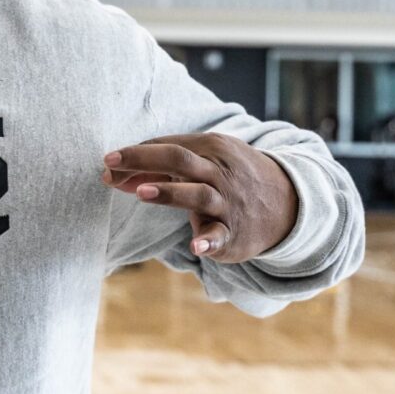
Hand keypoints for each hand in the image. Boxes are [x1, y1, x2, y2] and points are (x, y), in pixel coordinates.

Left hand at [100, 133, 296, 261]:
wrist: (288, 203)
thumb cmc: (229, 178)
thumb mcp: (204, 163)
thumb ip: (159, 168)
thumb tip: (112, 173)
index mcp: (210, 148)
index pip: (167, 146)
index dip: (134, 154)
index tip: (106, 162)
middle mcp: (219, 172)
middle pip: (178, 159)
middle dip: (142, 160)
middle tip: (110, 165)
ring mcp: (227, 203)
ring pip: (197, 193)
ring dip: (169, 192)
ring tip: (142, 192)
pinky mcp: (234, 233)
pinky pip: (220, 236)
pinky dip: (208, 241)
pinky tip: (195, 247)